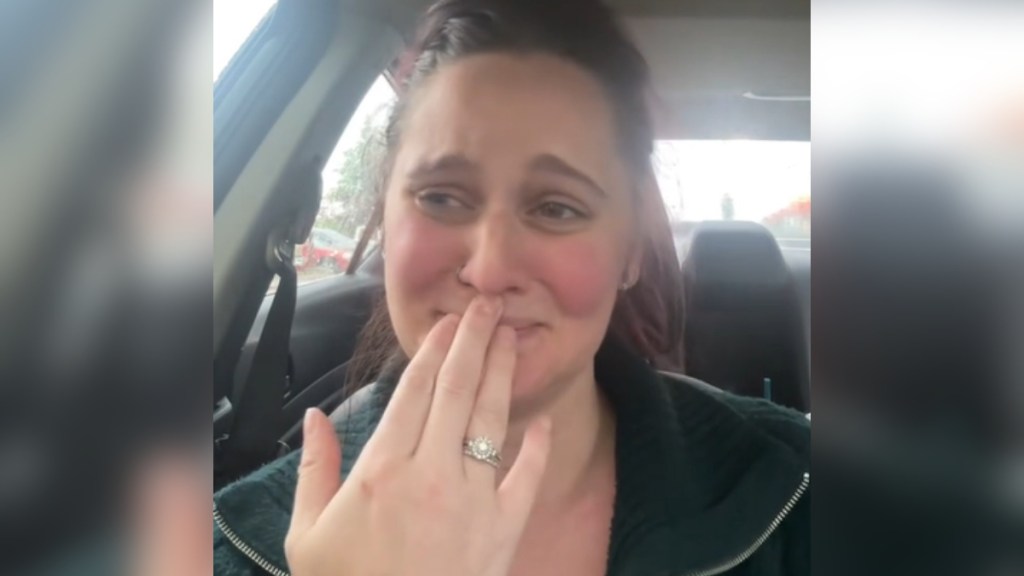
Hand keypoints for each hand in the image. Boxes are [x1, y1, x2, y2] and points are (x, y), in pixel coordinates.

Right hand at [285, 296, 552, 575]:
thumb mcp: (308, 536)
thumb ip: (315, 470)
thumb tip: (314, 417)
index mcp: (383, 469)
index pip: (413, 392)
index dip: (432, 351)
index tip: (447, 322)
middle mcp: (432, 473)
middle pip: (457, 391)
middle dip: (474, 342)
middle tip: (488, 304)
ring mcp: (473, 499)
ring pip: (491, 420)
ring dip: (502, 374)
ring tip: (511, 337)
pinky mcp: (504, 529)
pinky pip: (526, 477)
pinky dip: (538, 447)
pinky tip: (544, 419)